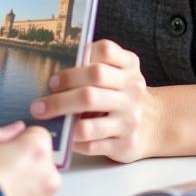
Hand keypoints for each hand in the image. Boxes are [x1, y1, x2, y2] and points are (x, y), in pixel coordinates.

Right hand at [0, 123, 60, 195]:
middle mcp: (47, 180)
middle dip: (25, 167)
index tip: (8, 148)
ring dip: (24, 193)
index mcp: (36, 151)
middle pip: (42, 166)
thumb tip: (16, 130)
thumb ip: (3, 132)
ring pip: (38, 194)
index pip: (40, 136)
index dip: (21, 140)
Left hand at [30, 39, 156, 162]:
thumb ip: (94, 65)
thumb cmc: (123, 94)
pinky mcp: (125, 144)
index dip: (79, 58)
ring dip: (62, 117)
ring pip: (89, 121)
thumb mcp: (118, 73)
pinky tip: (63, 136)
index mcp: (129, 66)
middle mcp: (132, 90)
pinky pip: (91, 144)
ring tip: (45, 116)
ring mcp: (130, 118)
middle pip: (92, 84)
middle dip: (61, 92)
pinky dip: (73, 140)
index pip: (105, 51)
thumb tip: (53, 71)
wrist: (155, 124)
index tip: (56, 76)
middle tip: (39, 102)